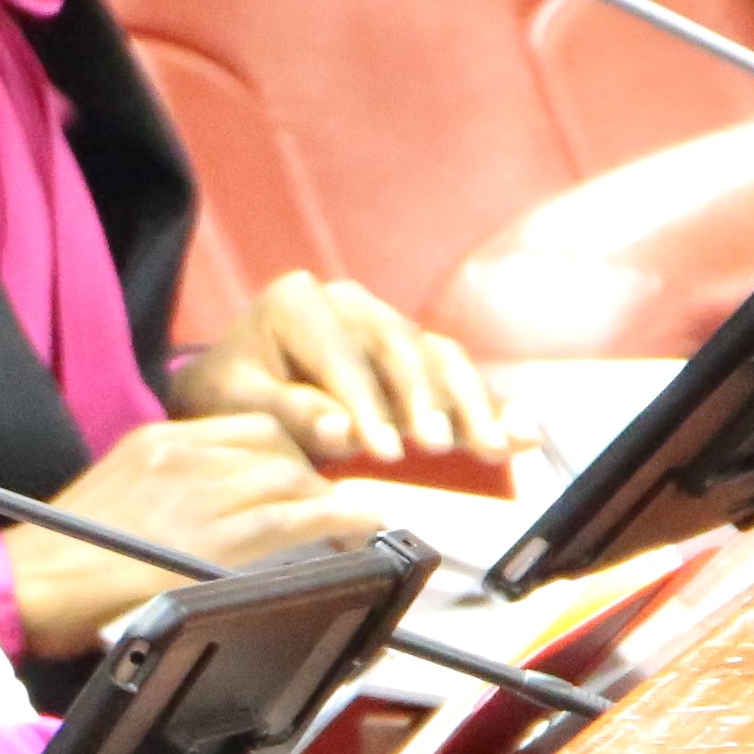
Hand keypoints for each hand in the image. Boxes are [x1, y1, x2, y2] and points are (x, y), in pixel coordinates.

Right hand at [5, 414, 381, 659]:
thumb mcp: (113, 494)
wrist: (26, 581)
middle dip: (311, 477)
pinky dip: (334, 520)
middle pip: (276, 448)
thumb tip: (207, 509)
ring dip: (329, 500)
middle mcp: (181, 455)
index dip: (286, 452)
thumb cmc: (59, 552)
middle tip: (332, 507)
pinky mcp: (206, 537)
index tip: (302, 476)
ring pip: (288, 479)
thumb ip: (164, 488)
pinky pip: (287, 519)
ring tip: (356, 521)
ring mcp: (196, 493)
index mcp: (156, 439)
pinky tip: (361, 526)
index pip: (247, 428)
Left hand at [171, 271, 523, 468]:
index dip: (367, 406)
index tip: (385, 451)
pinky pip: (455, 373)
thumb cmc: (232, 393)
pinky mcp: (413, 350)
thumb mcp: (239, 404)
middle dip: (424, 402)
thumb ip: (290, 414)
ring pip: (438, 357)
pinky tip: (521, 432)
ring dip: (468, 405)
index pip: (342, 357)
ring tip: (488, 448)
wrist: (235, 386)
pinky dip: (487, 404)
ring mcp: (386, 322)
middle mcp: (349, 302)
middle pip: (400, 349)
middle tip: (439, 447)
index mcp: (299, 302)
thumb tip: (343, 431)